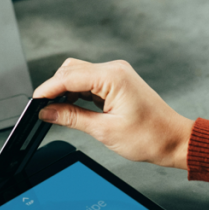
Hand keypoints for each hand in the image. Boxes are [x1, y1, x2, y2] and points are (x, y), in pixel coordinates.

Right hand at [33, 58, 193, 169]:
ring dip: (65, 91)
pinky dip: (77, 93)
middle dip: (55, 88)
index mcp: (113, 77)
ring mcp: (116, 74)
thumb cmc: (149, 136)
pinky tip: (72, 108)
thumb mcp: (104, 131)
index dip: (48, 89)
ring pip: (79, 74)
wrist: (174, 140)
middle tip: (42, 109)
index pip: (69, 77)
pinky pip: (89, 82)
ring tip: (56, 111)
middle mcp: (114, 70)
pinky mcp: (117, 82)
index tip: (34, 102)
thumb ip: (72, 118)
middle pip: (71, 70)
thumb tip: (47, 112)